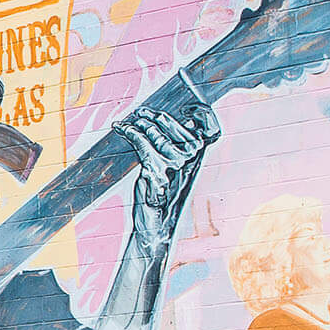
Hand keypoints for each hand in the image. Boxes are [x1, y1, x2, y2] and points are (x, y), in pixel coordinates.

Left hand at [118, 99, 218, 246]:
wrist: (159, 221)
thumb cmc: (167, 192)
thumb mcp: (180, 167)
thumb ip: (181, 145)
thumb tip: (176, 120)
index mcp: (201, 154)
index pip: (208, 124)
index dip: (199, 111)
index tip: (186, 108)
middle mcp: (192, 157)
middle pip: (170, 123)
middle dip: (151, 115)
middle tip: (140, 113)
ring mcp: (175, 163)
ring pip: (152, 133)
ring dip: (137, 124)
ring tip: (129, 122)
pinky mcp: (156, 170)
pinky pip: (141, 143)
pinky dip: (129, 132)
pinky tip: (121, 128)